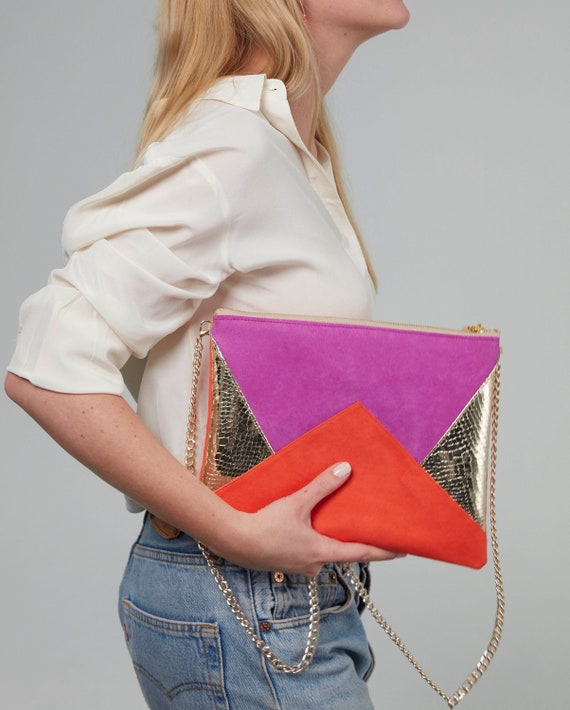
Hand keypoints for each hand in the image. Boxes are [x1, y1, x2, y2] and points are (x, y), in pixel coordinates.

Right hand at [208, 462, 401, 576]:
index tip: (402, 549)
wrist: (234, 542)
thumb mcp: (297, 503)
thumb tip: (345, 469)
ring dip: (330, 540)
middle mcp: (314, 564)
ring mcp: (299, 567)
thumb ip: (322, 486)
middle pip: (342, 553)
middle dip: (353, 540)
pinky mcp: (285, 563)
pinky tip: (306, 528)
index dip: (383, 550)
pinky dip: (313, 541)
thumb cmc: (264, 527)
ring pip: (323, 553)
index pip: (361, 553)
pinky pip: (307, 553)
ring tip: (335, 522)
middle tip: (366, 527)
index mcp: (322, 552)